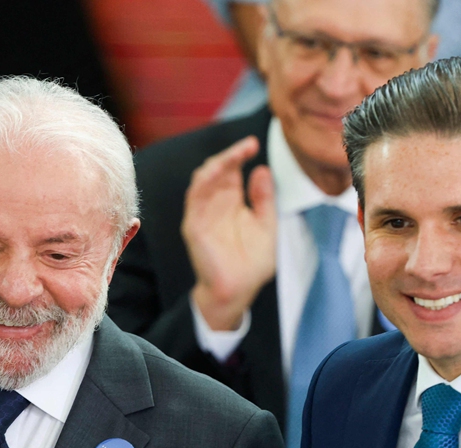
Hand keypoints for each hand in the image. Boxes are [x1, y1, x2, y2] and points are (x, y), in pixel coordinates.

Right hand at [182, 135, 276, 331]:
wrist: (238, 290)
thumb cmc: (251, 262)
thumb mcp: (267, 225)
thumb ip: (264, 199)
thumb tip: (262, 169)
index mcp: (231, 201)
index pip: (231, 170)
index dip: (240, 154)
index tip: (254, 144)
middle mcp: (215, 204)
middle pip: (216, 170)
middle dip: (230, 155)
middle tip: (247, 146)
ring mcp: (202, 214)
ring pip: (201, 180)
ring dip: (216, 165)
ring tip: (233, 156)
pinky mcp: (194, 226)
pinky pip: (194, 200)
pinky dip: (202, 184)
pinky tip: (214, 174)